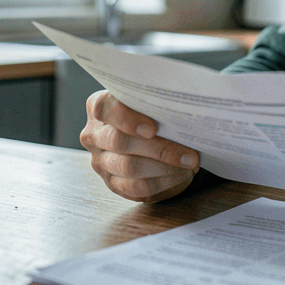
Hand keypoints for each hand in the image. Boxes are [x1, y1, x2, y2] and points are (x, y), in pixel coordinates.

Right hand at [81, 89, 199, 202]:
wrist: (150, 136)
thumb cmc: (152, 111)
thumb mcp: (150, 99)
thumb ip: (156, 97)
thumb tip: (183, 104)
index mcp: (99, 105)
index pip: (104, 108)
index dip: (127, 118)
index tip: (153, 128)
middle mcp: (94, 134)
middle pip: (120, 142)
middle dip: (159, 149)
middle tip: (189, 153)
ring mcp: (101, 161)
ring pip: (129, 167)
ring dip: (164, 167)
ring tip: (190, 163)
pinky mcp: (112, 182)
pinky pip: (135, 187)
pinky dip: (162, 181)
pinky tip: (181, 175)